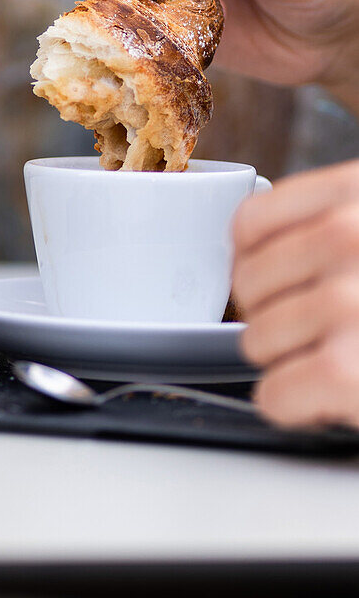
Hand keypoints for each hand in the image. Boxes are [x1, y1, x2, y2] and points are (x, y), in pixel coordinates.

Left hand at [233, 161, 358, 428]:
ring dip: (287, 361)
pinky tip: (325, 397)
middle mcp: (350, 236)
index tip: (276, 280)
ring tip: (333, 359)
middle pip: (249, 282)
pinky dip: (291, 403)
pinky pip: (276, 391)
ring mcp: (349, 303)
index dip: (256, 260)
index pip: (251, 223)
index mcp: (358, 193)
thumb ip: (340, 225)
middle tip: (314, 329)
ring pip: (257, 338)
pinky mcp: (347, 371)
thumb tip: (255, 257)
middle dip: (273, 313)